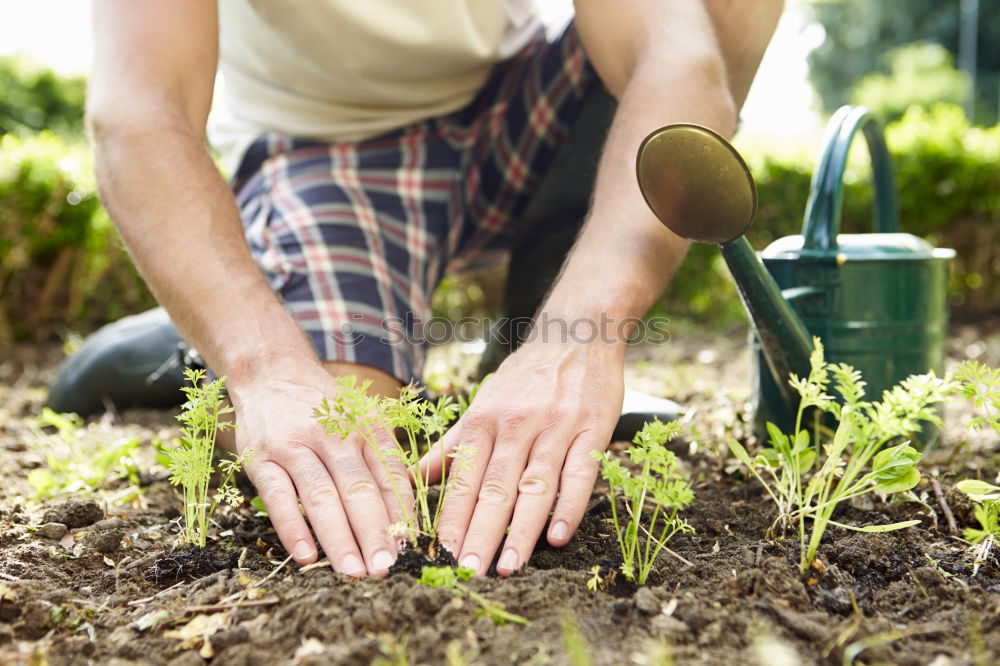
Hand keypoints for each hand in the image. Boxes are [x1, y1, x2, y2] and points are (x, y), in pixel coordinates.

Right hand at [229, 358, 412, 575]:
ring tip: (353, 571)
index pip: (389, 474)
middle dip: (375, 533)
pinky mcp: (261, 458)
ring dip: (339, 538)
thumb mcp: (361, 419)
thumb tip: (406, 514)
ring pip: (321, 496)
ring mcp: (295, 446)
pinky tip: (306, 556)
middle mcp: (333, 434)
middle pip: (358, 489)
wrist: (270, 372)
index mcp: (365, 426)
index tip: (411, 548)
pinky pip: (278, 496)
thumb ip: (381, 459)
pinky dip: (293, 528)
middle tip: (386, 568)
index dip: (401, 514)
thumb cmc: (324, 407)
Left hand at [424, 337, 623, 575]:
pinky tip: (558, 537)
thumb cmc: (525, 378)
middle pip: (495, 487)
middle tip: (468, 572)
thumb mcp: (482, 404)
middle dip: (480, 533)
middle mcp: (516, 425)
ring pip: (535, 485)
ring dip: (521, 530)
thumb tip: (410, 478)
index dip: (452, 519)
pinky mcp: (592, 429)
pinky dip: (569, 506)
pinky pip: (580, 473)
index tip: (440, 556)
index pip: (464, 479)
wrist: (576, 335)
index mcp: (484, 420)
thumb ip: (451, 446)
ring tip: (508, 567)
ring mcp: (556, 427)